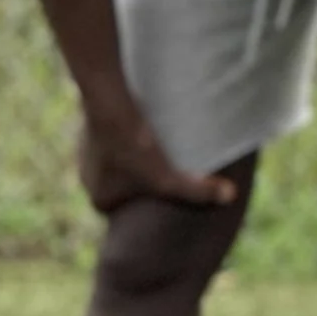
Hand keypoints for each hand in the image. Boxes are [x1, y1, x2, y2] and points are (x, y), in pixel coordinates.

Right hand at [77, 106, 238, 216]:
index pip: (132, 209)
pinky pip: (115, 136)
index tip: (175, 188)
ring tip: (166, 147)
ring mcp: (86, 153)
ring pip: (121, 159)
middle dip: (148, 178)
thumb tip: (229, 196)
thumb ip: (197, 191)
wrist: (107, 106)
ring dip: (139, 154)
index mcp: (101, 200)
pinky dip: (130, 134)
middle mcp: (87, 180)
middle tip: (174, 166)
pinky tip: (150, 125)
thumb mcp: (169, 177)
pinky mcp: (90, 128)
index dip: (155, 200)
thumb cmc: (136, 148)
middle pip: (127, 184)